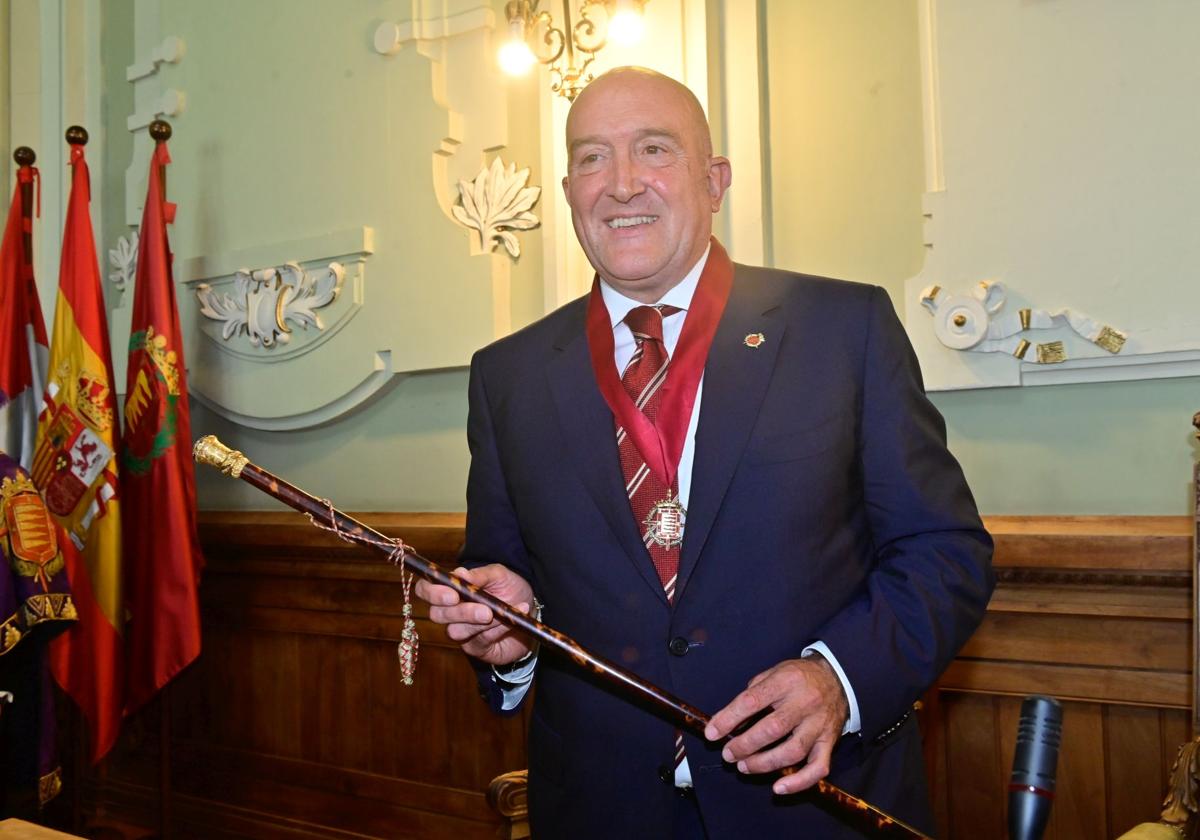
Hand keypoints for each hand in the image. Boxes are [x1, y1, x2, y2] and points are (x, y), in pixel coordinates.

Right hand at [414, 564, 534, 665]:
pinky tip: (510, 621)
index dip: (432, 593)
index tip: (452, 594)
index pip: (425, 590)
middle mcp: (450, 612)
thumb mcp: (500, 575)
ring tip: (499, 614)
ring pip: (456, 631)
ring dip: (478, 623)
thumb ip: (480, 575)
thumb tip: (460, 573)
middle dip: (460, 612)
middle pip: (437, 614)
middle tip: (484, 610)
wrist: (533, 612)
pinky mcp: (475, 648)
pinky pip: (479, 641)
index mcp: (451, 590)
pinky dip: (496, 630)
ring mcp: (461, 632)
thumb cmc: (511, 590)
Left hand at [703, 655, 848, 794]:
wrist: (837, 678)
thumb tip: (729, 721)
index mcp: (786, 681)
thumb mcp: (773, 673)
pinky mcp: (830, 742)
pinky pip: (818, 767)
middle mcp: (804, 703)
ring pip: (792, 751)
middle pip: (772, 729)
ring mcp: (819, 724)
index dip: (729, 719)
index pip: (752, 701)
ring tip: (744, 766)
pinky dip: (799, 782)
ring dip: (764, 764)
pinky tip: (779, 787)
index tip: (712, 733)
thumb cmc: (798, 677)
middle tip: (728, 754)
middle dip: (745, 745)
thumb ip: (753, 694)